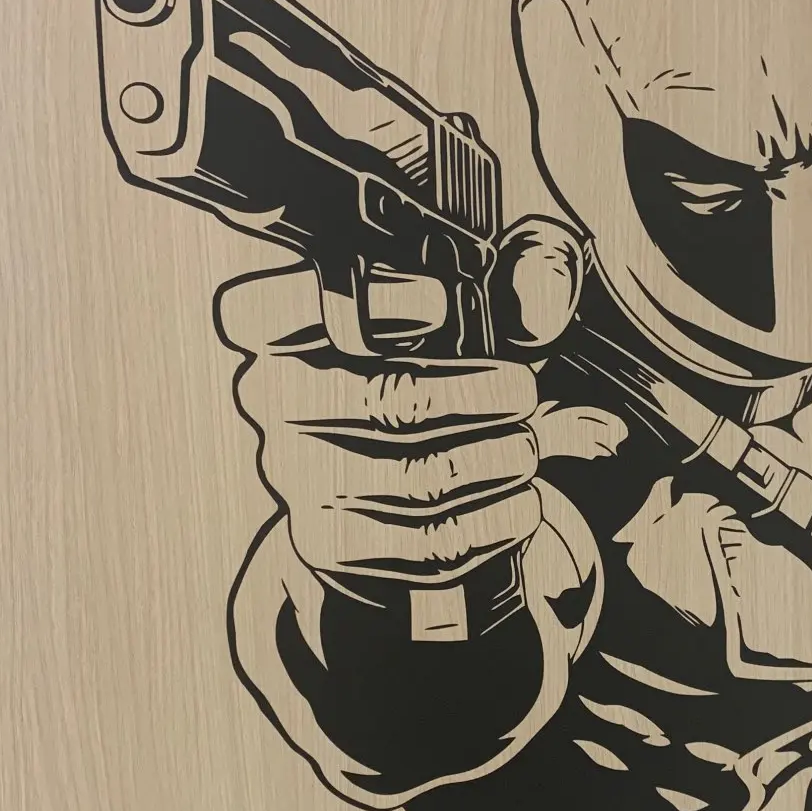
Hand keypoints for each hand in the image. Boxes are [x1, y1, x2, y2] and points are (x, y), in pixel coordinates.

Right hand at [217, 259, 554, 587]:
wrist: (372, 462)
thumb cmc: (421, 352)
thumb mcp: (458, 293)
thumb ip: (517, 268)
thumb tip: (541, 309)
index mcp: (279, 319)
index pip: (291, 302)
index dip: (374, 301)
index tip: (442, 304)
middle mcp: (270, 396)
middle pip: (388, 401)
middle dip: (474, 398)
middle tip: (522, 391)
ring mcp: (293, 474)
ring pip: (417, 478)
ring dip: (495, 462)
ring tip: (527, 447)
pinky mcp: (328, 541)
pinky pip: (425, 542)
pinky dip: (492, 522)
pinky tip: (524, 501)